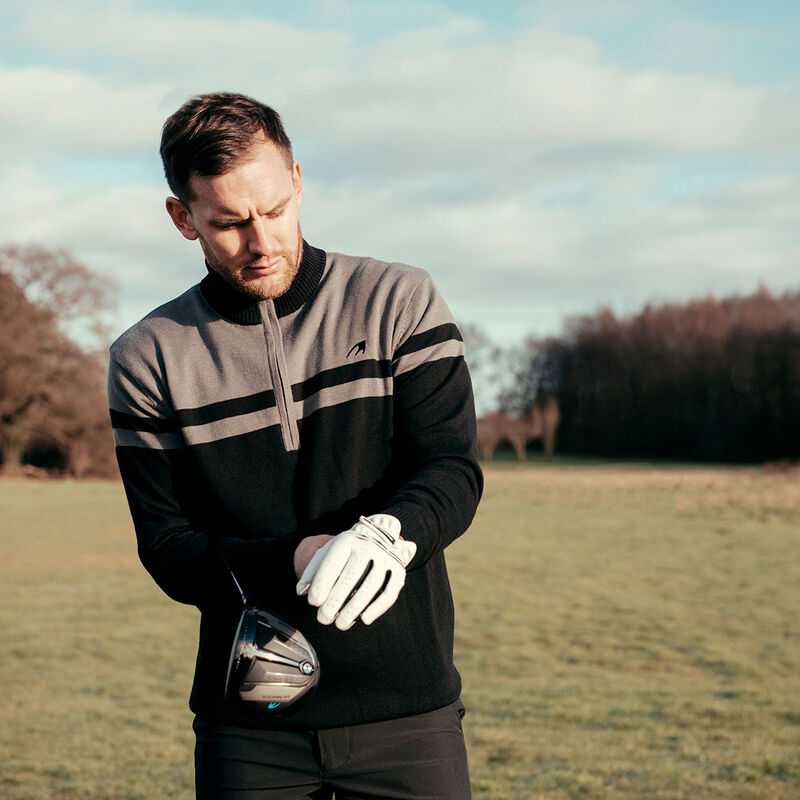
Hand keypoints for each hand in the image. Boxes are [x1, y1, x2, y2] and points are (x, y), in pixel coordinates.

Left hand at [296, 514, 416, 629]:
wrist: (378, 538)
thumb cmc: (347, 551)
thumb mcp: (328, 552)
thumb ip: (312, 570)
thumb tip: (301, 591)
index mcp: (347, 541)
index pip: (332, 565)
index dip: (320, 586)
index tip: (313, 603)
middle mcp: (368, 547)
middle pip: (351, 578)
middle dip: (334, 602)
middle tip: (324, 619)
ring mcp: (386, 558)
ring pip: (370, 587)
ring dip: (354, 609)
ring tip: (340, 624)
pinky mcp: (399, 570)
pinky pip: (390, 592)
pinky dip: (378, 608)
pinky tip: (365, 619)